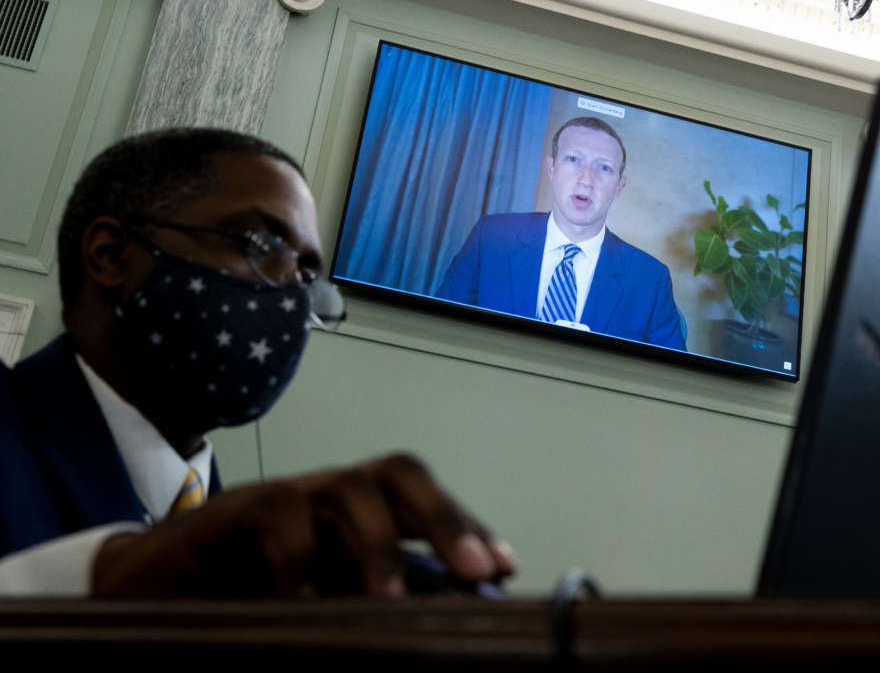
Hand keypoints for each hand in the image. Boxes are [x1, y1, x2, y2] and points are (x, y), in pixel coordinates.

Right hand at [91, 453, 515, 596]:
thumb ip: (367, 610)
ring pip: (347, 487)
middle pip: (397, 474)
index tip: (504, 567)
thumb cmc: (240, 598)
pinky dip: (298, 557)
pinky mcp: (231, 513)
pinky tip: (302, 604)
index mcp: (354, 516)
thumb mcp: (318, 607)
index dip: (467, 525)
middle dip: (445, 516)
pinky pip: (277, 515)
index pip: (423, 501)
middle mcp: (326, 496)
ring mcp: (282, 498)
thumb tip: (436, 639)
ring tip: (390, 601)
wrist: (142, 590)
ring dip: (379, 542)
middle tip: (474, 568)